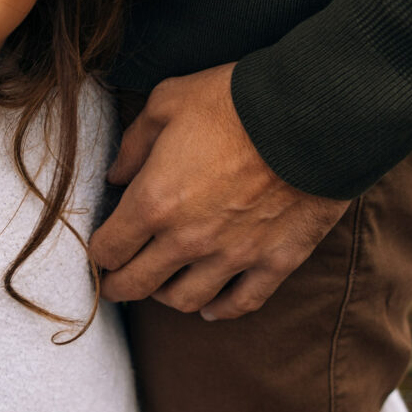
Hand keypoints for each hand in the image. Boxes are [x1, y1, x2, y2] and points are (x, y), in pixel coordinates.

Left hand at [90, 64, 348, 319]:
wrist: (313, 115)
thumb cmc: (235, 101)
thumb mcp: (168, 102)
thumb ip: (134, 143)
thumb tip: (116, 176)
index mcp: (154, 201)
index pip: (109, 249)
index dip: (98, 252)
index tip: (101, 248)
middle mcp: (188, 239)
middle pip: (138, 285)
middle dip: (119, 286)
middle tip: (115, 282)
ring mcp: (233, 256)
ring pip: (186, 300)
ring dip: (166, 296)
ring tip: (163, 286)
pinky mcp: (276, 261)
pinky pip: (243, 302)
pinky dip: (222, 310)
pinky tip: (211, 308)